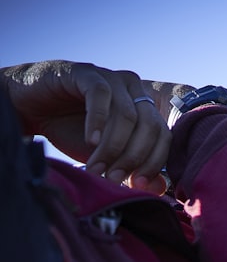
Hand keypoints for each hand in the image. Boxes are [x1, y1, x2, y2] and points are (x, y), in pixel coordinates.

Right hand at [2, 60, 171, 193]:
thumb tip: (159, 188)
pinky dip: (99, 121)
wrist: (28, 107)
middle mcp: (134, 90)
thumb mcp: (104, 155)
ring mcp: (112, 78)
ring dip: (113, 146)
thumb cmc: (70, 130)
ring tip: (97, 166)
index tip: (138, 185)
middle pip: (149, 126)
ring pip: (127, 115)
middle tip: (114, 178)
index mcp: (144, 108)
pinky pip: (101, 96)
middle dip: (133, 157)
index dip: (154, 162)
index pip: (163, 136)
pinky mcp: (86, 72)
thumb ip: (130, 168)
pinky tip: (90, 141)